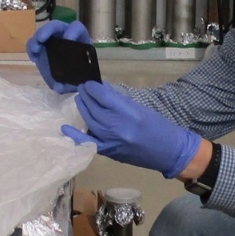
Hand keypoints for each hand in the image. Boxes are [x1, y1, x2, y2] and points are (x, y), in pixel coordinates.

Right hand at [26, 20, 93, 93]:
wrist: (70, 79)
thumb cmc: (79, 75)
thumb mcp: (78, 80)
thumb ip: (71, 84)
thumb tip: (59, 87)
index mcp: (80, 40)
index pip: (77, 28)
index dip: (73, 31)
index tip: (68, 39)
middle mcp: (65, 35)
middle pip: (56, 25)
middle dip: (48, 30)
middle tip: (41, 39)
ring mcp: (51, 39)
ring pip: (42, 32)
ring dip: (36, 39)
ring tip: (35, 49)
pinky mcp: (41, 45)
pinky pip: (33, 42)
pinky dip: (31, 48)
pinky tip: (34, 59)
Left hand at [62, 81, 201, 178]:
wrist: (169, 152)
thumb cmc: (159, 127)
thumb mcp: (141, 108)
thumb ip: (120, 101)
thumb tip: (102, 91)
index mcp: (129, 112)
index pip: (103, 95)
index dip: (93, 87)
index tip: (90, 83)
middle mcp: (118, 126)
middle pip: (94, 107)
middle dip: (86, 95)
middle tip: (83, 88)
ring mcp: (112, 141)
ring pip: (90, 120)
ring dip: (83, 108)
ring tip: (80, 99)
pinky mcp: (109, 152)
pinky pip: (89, 142)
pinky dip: (76, 135)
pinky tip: (65, 127)